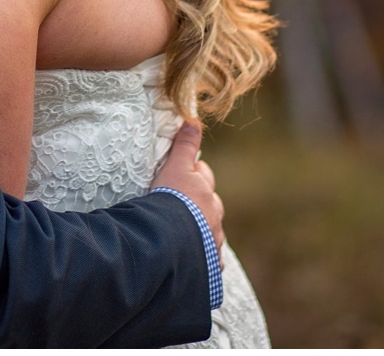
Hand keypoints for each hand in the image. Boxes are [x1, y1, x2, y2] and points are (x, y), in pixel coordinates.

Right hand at [151, 121, 225, 252]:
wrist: (169, 240)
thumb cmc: (170, 201)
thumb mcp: (175, 168)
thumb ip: (184, 146)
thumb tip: (194, 120)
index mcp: (206, 193)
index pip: (203, 176)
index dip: (192, 173)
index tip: (181, 173)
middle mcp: (214, 216)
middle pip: (209, 204)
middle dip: (199, 202)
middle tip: (181, 203)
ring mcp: (213, 240)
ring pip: (210, 230)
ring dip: (200, 229)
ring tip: (184, 232)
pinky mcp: (209, 262)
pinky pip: (210, 259)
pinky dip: (203, 256)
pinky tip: (193, 257)